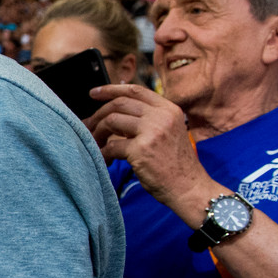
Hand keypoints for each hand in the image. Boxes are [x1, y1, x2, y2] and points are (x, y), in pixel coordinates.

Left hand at [86, 83, 218, 221]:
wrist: (189, 188)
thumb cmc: (175, 164)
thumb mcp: (168, 132)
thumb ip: (148, 120)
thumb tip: (114, 113)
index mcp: (169, 110)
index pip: (135, 91)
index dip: (111, 90)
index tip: (93, 93)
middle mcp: (161, 116)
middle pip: (119, 104)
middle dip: (98, 114)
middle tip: (87, 125)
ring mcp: (152, 131)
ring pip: (111, 121)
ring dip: (98, 133)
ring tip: (95, 144)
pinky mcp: (141, 149)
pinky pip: (111, 146)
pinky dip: (103, 153)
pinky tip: (105, 161)